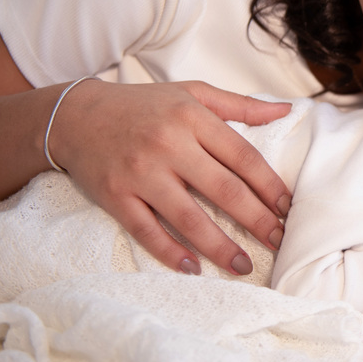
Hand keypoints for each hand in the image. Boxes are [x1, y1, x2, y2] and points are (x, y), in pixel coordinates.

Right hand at [47, 79, 293, 275]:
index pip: (243, 156)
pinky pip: (147, 230)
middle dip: (256, 220)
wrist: (75, 115)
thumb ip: (240, 105)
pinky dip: (170, 252)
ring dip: (220, 247)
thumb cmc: (143, 105)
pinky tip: (193, 268)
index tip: (287, 208)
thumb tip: (286, 111)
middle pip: (224, 190)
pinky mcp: (115, 196)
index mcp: (193, 118)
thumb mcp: (193, 93)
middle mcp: (169, 145)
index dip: (269, 185)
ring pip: (189, 217)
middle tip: (278, 241)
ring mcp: (141, 173)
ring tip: (243, 266)